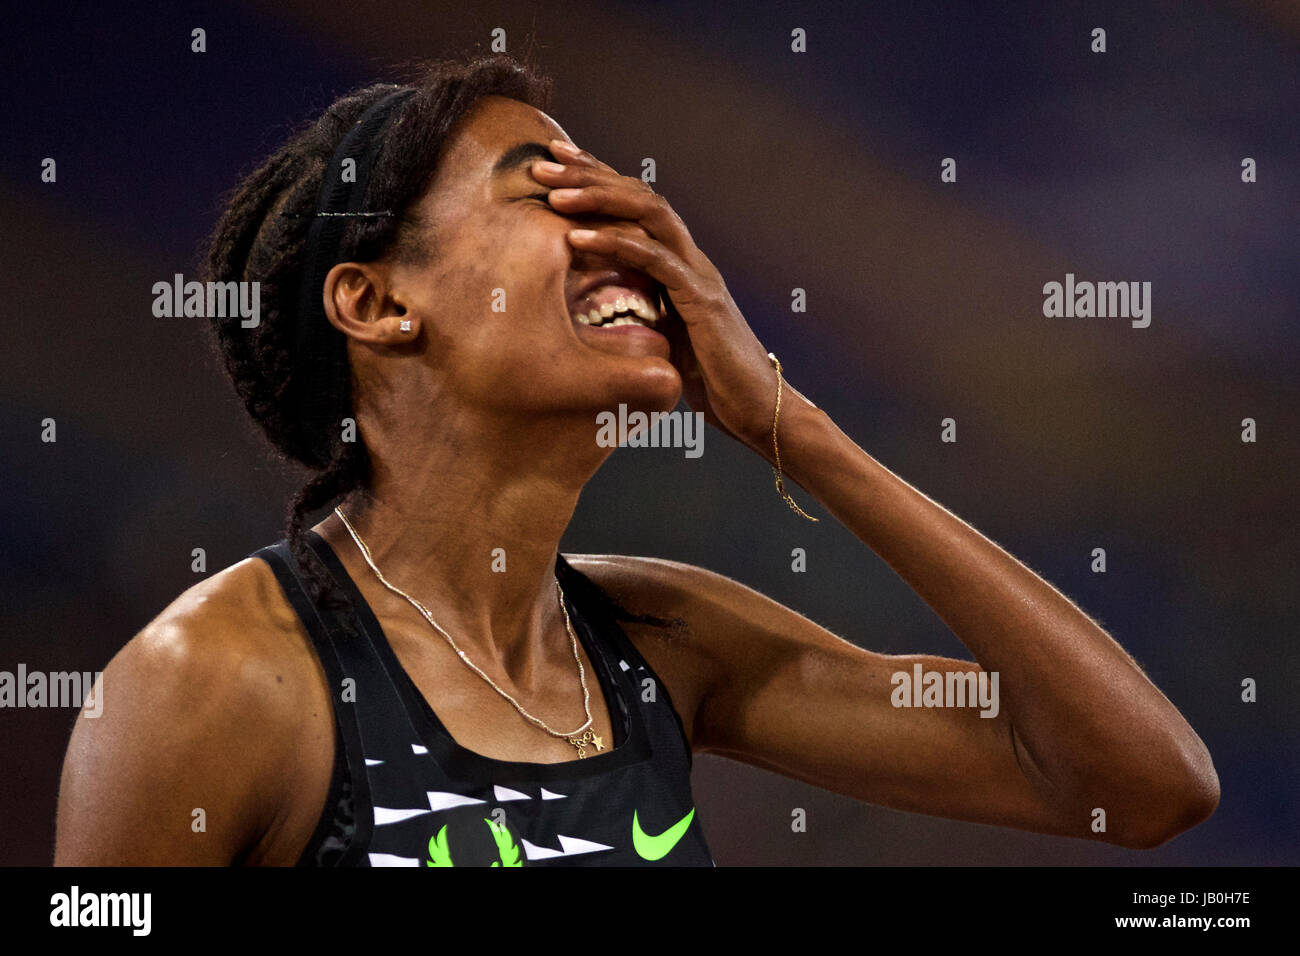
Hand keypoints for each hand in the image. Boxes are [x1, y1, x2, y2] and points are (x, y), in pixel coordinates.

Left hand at [532, 140, 783, 452]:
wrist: (760, 411)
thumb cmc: (712, 384)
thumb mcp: (663, 342)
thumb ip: (638, 317)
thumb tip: (593, 315)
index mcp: (680, 264)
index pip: (636, 207)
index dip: (597, 180)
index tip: (555, 165)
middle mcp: (691, 258)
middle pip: (640, 195)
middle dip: (590, 175)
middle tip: (542, 165)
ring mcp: (699, 274)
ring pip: (649, 214)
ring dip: (598, 198)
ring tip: (553, 193)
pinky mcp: (703, 300)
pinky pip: (654, 260)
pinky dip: (614, 244)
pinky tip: (575, 238)